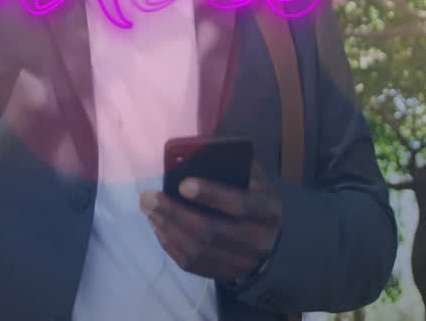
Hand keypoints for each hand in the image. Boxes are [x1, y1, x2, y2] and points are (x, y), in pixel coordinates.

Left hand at [140, 159, 282, 281]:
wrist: (277, 239)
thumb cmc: (256, 198)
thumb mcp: (255, 179)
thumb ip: (234, 165)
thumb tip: (197, 151)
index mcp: (268, 210)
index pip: (239, 204)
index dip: (211, 195)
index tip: (182, 184)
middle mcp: (258, 240)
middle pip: (211, 231)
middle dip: (175, 213)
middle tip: (149, 197)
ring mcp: (242, 261)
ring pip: (198, 250)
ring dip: (168, 228)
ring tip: (149, 210)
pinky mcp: (226, 273)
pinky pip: (192, 263)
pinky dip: (170, 245)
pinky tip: (158, 227)